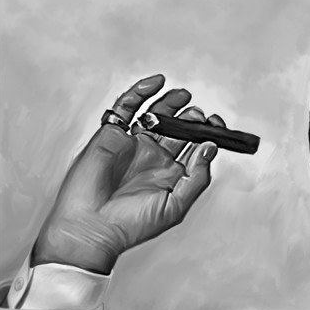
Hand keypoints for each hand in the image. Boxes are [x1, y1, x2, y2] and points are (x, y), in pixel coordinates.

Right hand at [32, 74, 223, 273]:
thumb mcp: (174, 206)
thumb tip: (210, 147)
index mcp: (170, 173)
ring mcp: (132, 143)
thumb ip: (196, 178)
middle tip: (199, 114)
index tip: (217, 126)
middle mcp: (152, 156)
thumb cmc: (131, 224)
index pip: (193, 146)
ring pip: (154, 115)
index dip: (207, 134)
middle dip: (190, 118)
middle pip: (176, 128)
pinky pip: (126, 107)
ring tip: (184, 97)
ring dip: (170, 103)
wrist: (92, 227)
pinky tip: (156, 83)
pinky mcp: (112, 133)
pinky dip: (139, 92)